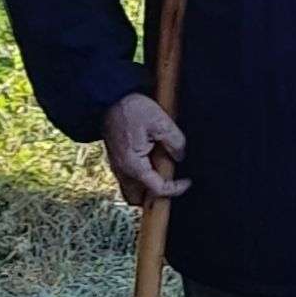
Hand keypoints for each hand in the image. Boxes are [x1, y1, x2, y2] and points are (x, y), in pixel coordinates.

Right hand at [102, 92, 189, 206]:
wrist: (108, 98)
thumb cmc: (131, 109)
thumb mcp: (160, 122)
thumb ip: (175, 141)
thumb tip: (180, 156)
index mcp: (134, 165)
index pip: (157, 189)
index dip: (175, 189)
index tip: (187, 182)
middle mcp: (122, 170)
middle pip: (137, 198)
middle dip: (153, 196)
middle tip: (169, 181)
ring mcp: (117, 165)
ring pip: (131, 188)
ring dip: (145, 186)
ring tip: (161, 170)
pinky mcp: (116, 158)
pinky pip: (128, 176)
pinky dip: (140, 175)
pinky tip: (151, 159)